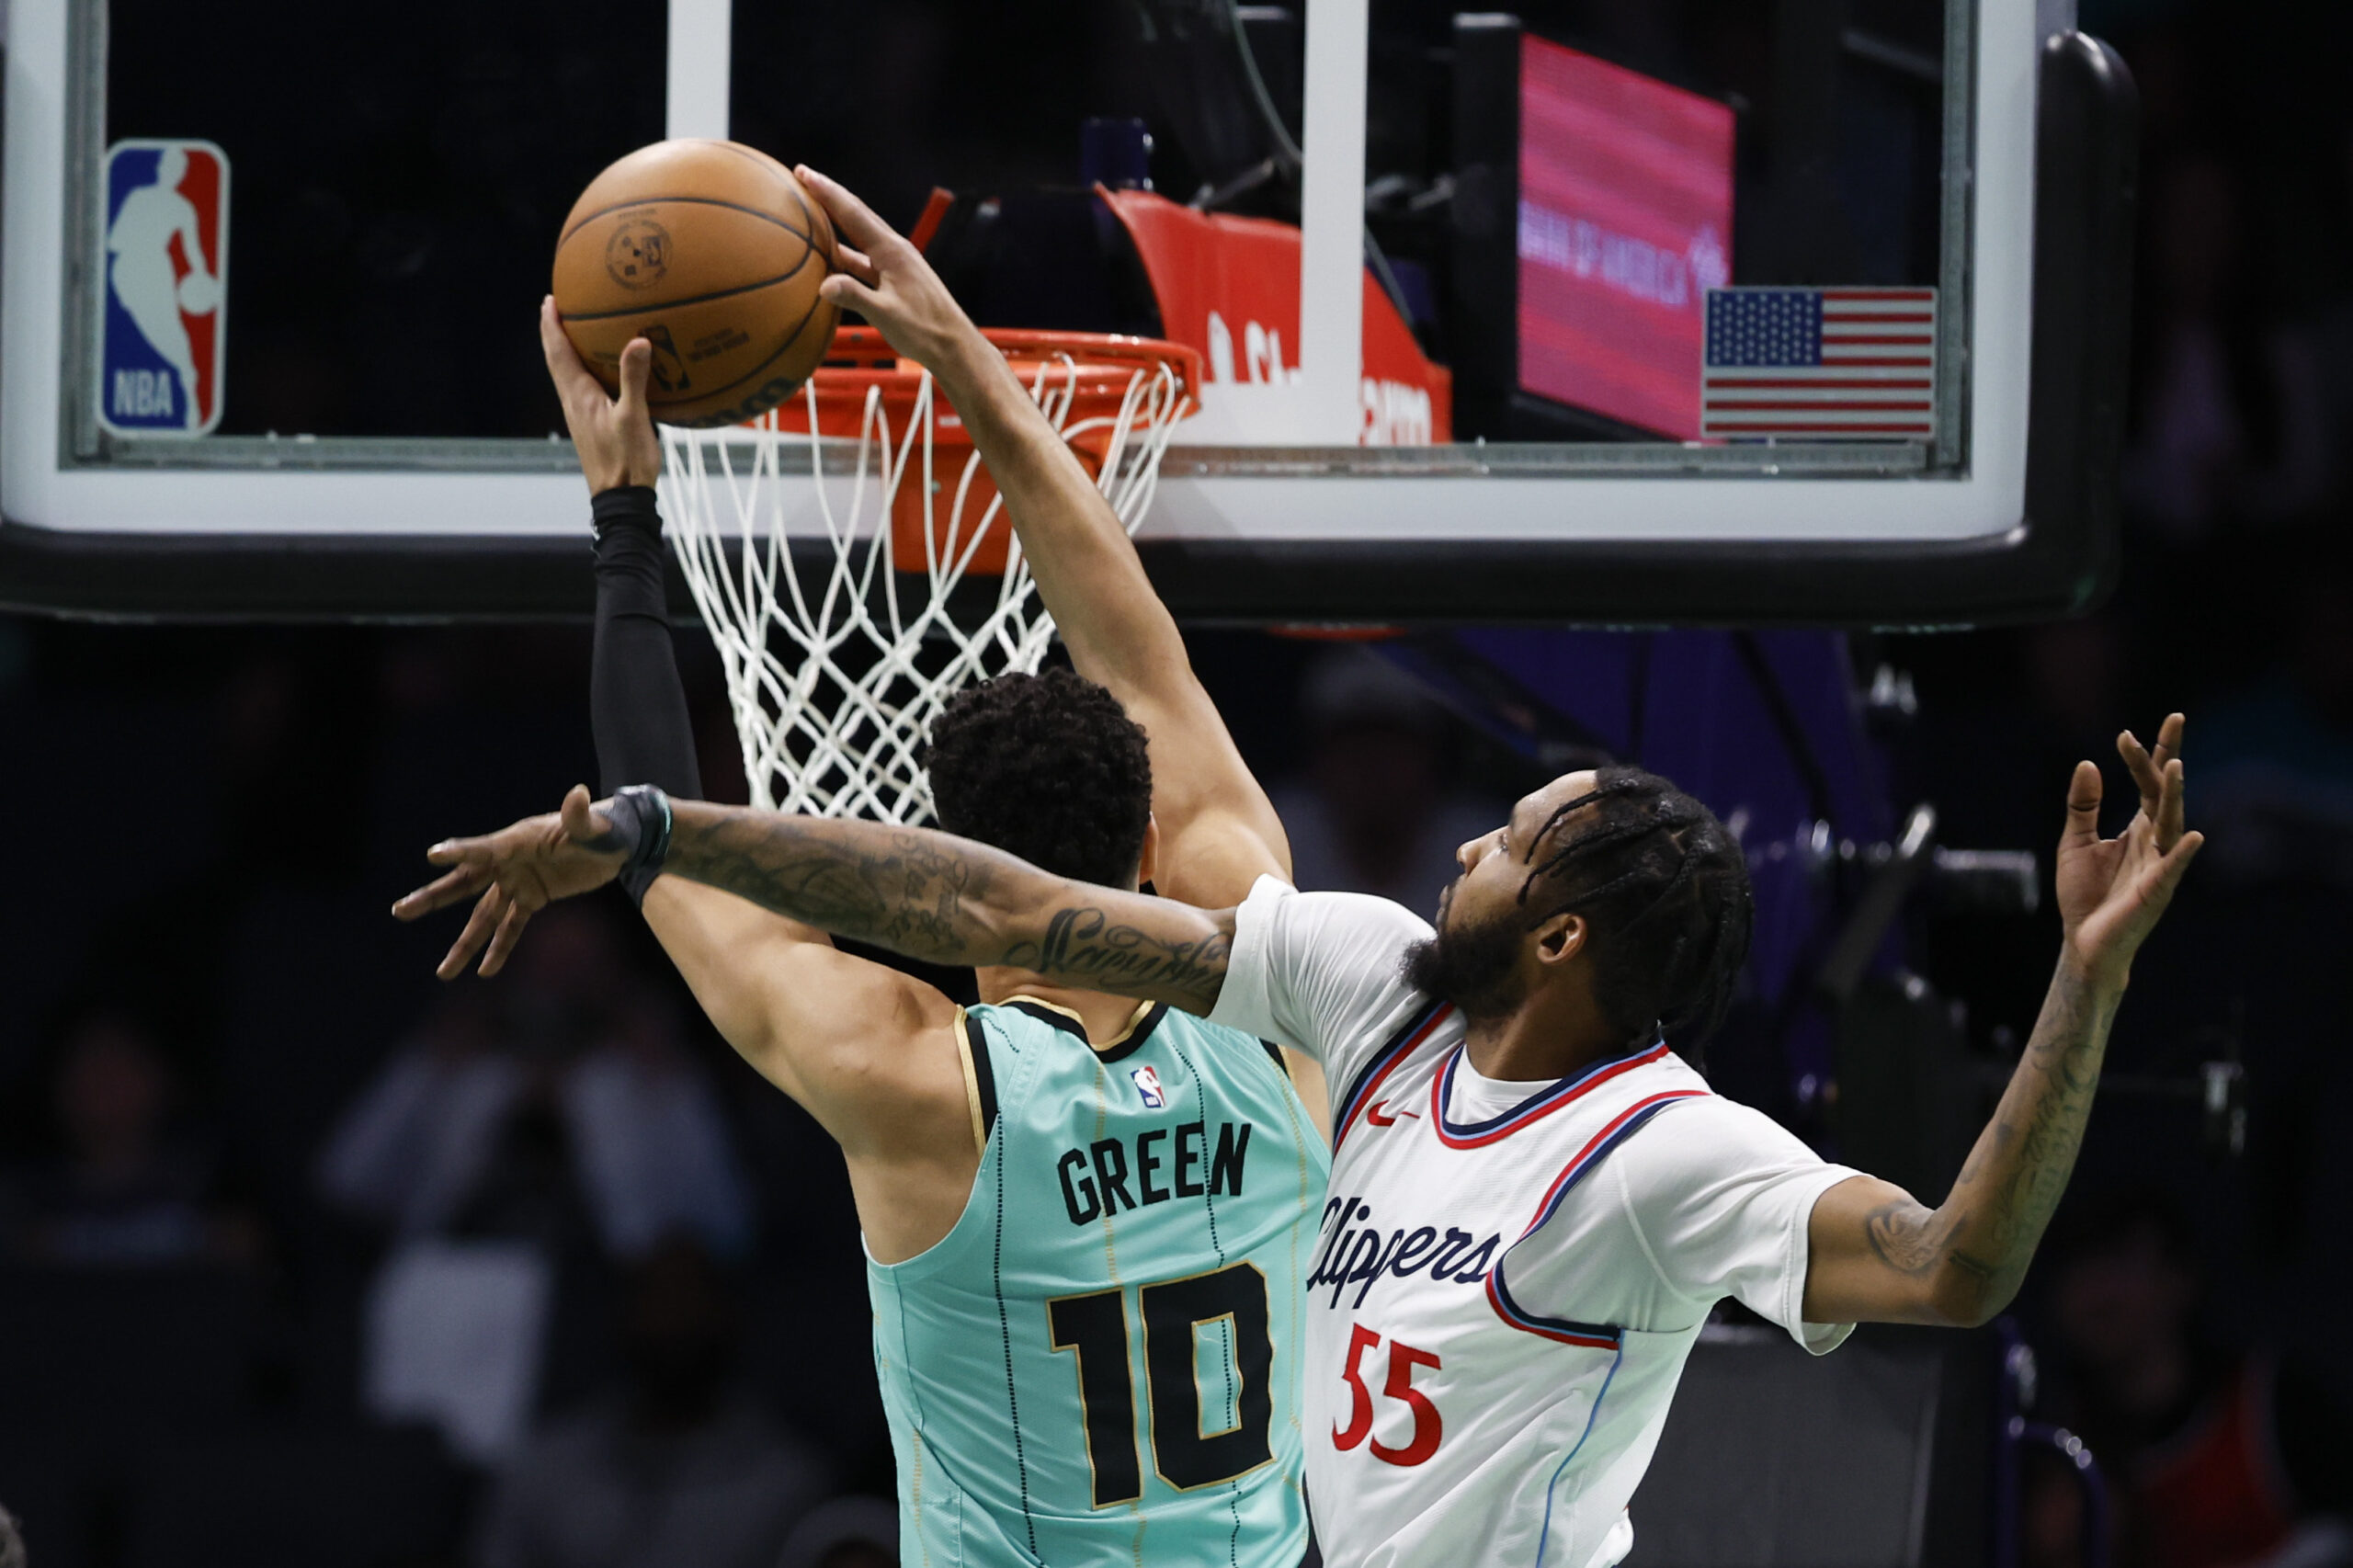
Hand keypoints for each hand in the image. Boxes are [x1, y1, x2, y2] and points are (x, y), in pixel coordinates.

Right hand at [392, 786, 628, 978]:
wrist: (615, 843)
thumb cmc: (603, 828)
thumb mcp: (593, 825)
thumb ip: (580, 815)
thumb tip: (577, 794)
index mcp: (517, 841)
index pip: (484, 849)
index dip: (461, 852)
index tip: (433, 855)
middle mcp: (508, 863)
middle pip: (464, 884)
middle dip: (433, 898)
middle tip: (399, 911)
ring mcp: (517, 882)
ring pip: (482, 916)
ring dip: (464, 944)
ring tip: (443, 973)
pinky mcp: (533, 899)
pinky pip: (512, 927)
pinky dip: (500, 948)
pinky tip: (485, 972)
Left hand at [541, 296, 660, 492]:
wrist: (620, 499)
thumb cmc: (626, 461)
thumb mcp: (634, 418)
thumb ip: (634, 379)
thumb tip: (638, 341)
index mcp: (578, 396)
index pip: (558, 353)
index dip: (552, 326)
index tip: (550, 301)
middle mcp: (573, 403)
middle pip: (556, 360)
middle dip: (555, 333)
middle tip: (557, 308)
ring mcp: (580, 415)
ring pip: (565, 374)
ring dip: (565, 350)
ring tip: (574, 332)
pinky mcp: (590, 425)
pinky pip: (580, 388)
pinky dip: (582, 370)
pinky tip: (599, 371)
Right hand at [796, 166, 984, 374]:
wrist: (954, 346)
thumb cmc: (925, 331)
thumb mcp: (887, 315)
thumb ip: (855, 297)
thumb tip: (823, 285)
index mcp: (892, 251)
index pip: (853, 214)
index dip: (827, 192)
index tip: (804, 172)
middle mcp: (893, 250)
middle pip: (856, 216)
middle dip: (829, 197)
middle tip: (802, 177)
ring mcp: (895, 265)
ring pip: (858, 238)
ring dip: (834, 225)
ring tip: (809, 214)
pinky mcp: (894, 280)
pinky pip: (862, 261)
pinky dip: (843, 255)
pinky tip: (827, 258)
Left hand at [2054, 713, 2203, 990]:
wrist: (2082, 942)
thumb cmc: (2084, 894)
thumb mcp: (2075, 841)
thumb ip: (2082, 805)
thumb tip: (2087, 763)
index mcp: (2139, 829)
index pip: (2148, 784)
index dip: (2147, 756)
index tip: (2137, 730)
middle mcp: (2155, 841)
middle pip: (2164, 794)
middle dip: (2167, 759)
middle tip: (2173, 722)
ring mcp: (2159, 865)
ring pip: (2171, 823)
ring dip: (2173, 795)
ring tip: (2174, 765)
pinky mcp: (2156, 892)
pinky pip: (2172, 869)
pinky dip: (2182, 853)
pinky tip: (2191, 835)